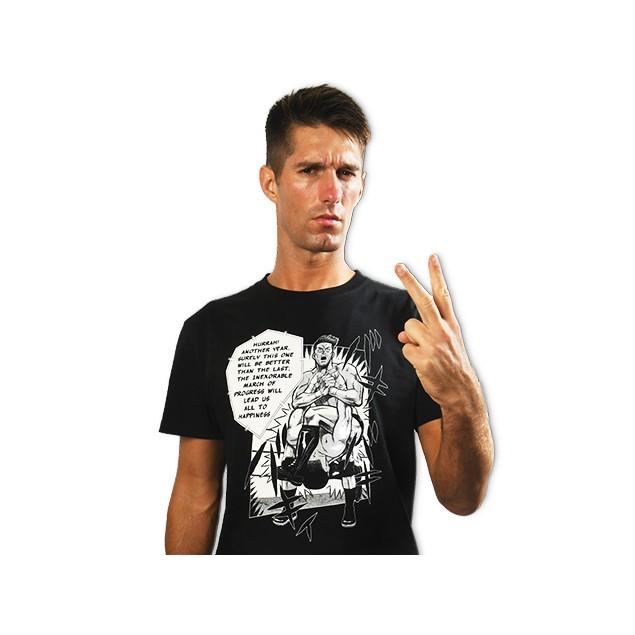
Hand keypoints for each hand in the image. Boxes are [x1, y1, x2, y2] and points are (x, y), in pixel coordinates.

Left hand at [395, 255, 478, 408]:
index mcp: (451, 325)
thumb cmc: (452, 367)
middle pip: (422, 300)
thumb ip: (427, 333)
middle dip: (409, 281)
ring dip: (411, 339)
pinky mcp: (423, 357)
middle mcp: (443, 330)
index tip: (431, 257)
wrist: (461, 392)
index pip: (443, 295)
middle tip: (397, 265)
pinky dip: (410, 356)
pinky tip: (422, 364)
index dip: (436, 275)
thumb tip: (403, 334)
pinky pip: (405, 349)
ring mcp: (434, 343)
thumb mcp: (445, 345)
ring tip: (425, 353)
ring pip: (408, 328)